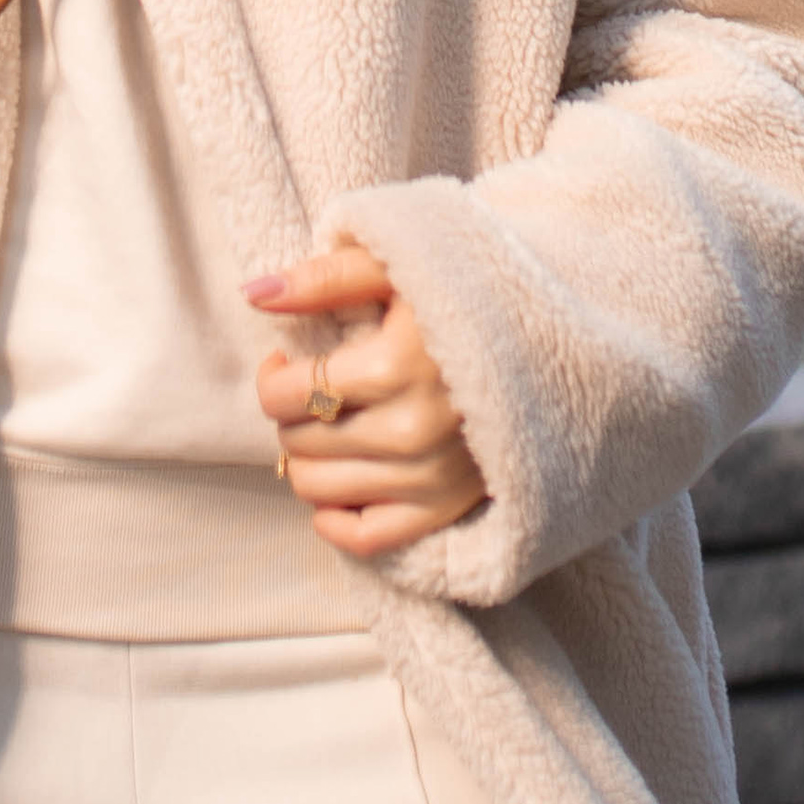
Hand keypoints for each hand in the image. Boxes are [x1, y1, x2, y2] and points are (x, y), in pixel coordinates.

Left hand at [247, 242, 485, 558]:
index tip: (288, 360)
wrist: (549, 342)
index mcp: (395, 366)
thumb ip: (325, 278)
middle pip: (299, 442)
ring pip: (319, 490)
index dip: (272, 378)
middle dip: (291, 415)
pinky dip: (334, 520)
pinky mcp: (447, 508)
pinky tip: (334, 489)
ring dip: (306, 460)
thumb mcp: (399, 266)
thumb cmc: (464, 294)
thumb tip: (254, 295)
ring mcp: (430, 477)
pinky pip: (365, 537)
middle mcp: (411, 431)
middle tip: (315, 389)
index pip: (286, 394)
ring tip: (329, 426)